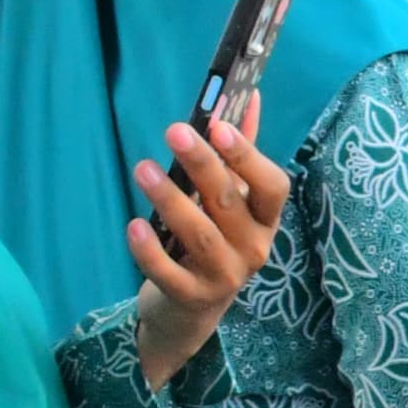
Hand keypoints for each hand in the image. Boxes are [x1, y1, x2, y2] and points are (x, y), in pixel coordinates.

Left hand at [129, 99, 287, 386]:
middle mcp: (254, 249)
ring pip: (201, 235)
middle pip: (230, 203)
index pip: (273, 186)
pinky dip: (150, 250)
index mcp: (266, 220)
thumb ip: (240, 153)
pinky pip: (169, 273)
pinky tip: (134, 225)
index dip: (248, 156)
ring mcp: (225, 277)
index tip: (218, 126)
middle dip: (203, 165)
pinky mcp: (191, 298)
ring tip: (143, 168)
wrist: (191, 311)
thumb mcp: (233, 201)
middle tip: (174, 131)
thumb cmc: (215, 242)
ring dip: (171, 199)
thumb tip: (248, 96)